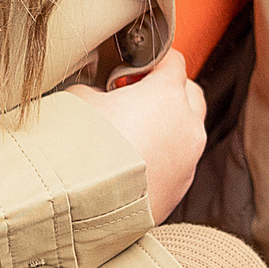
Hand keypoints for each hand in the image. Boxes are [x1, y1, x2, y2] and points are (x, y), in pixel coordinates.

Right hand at [84, 48, 205, 222]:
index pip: (172, 61)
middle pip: (190, 94)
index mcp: (167, 95)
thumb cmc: (80, 145)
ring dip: (167, 128)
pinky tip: (131, 166)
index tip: (132, 68)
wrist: (81, 206)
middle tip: (136, 96)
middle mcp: (187, 126)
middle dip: (169, 90)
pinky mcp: (179, 190)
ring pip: (187, 133)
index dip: (151, 61)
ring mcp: (188, 161)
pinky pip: (177, 164)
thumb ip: (97, 88)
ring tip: (132, 135)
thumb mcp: (78, 99)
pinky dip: (161, 159)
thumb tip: (99, 93)